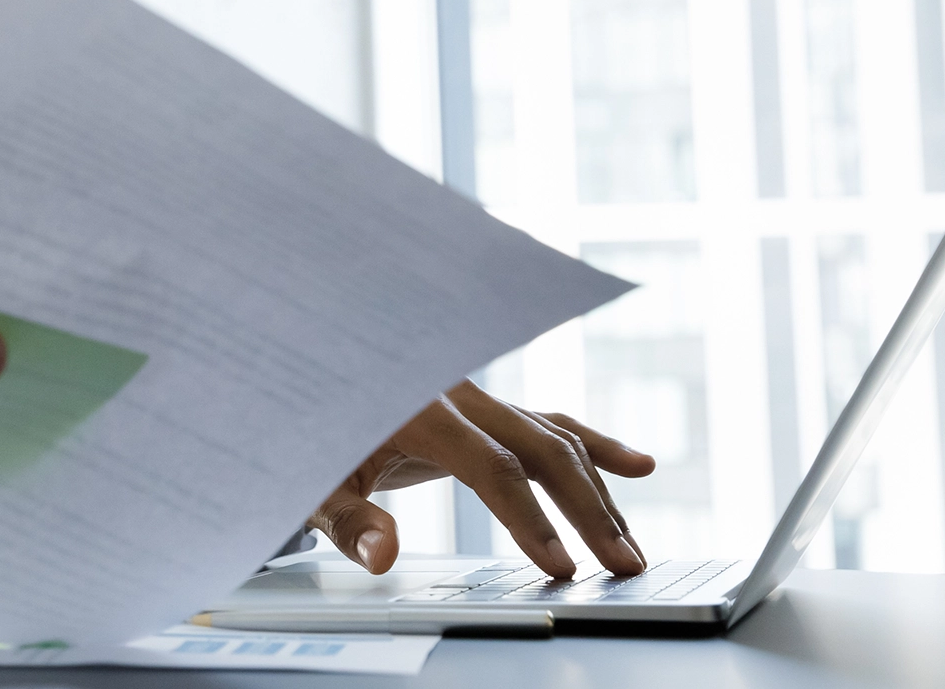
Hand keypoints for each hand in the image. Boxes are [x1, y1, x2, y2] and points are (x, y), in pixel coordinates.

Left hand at [305, 380, 656, 578]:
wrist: (304, 378)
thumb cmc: (306, 434)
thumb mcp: (312, 481)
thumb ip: (347, 520)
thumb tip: (383, 556)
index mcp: (416, 405)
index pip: (490, 465)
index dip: (529, 518)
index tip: (560, 565)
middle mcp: (456, 392)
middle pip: (540, 446)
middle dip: (589, 509)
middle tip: (624, 565)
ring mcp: (475, 396)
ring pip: (553, 436)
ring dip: (598, 492)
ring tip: (631, 549)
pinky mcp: (483, 409)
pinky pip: (546, 421)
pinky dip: (592, 443)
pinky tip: (639, 465)